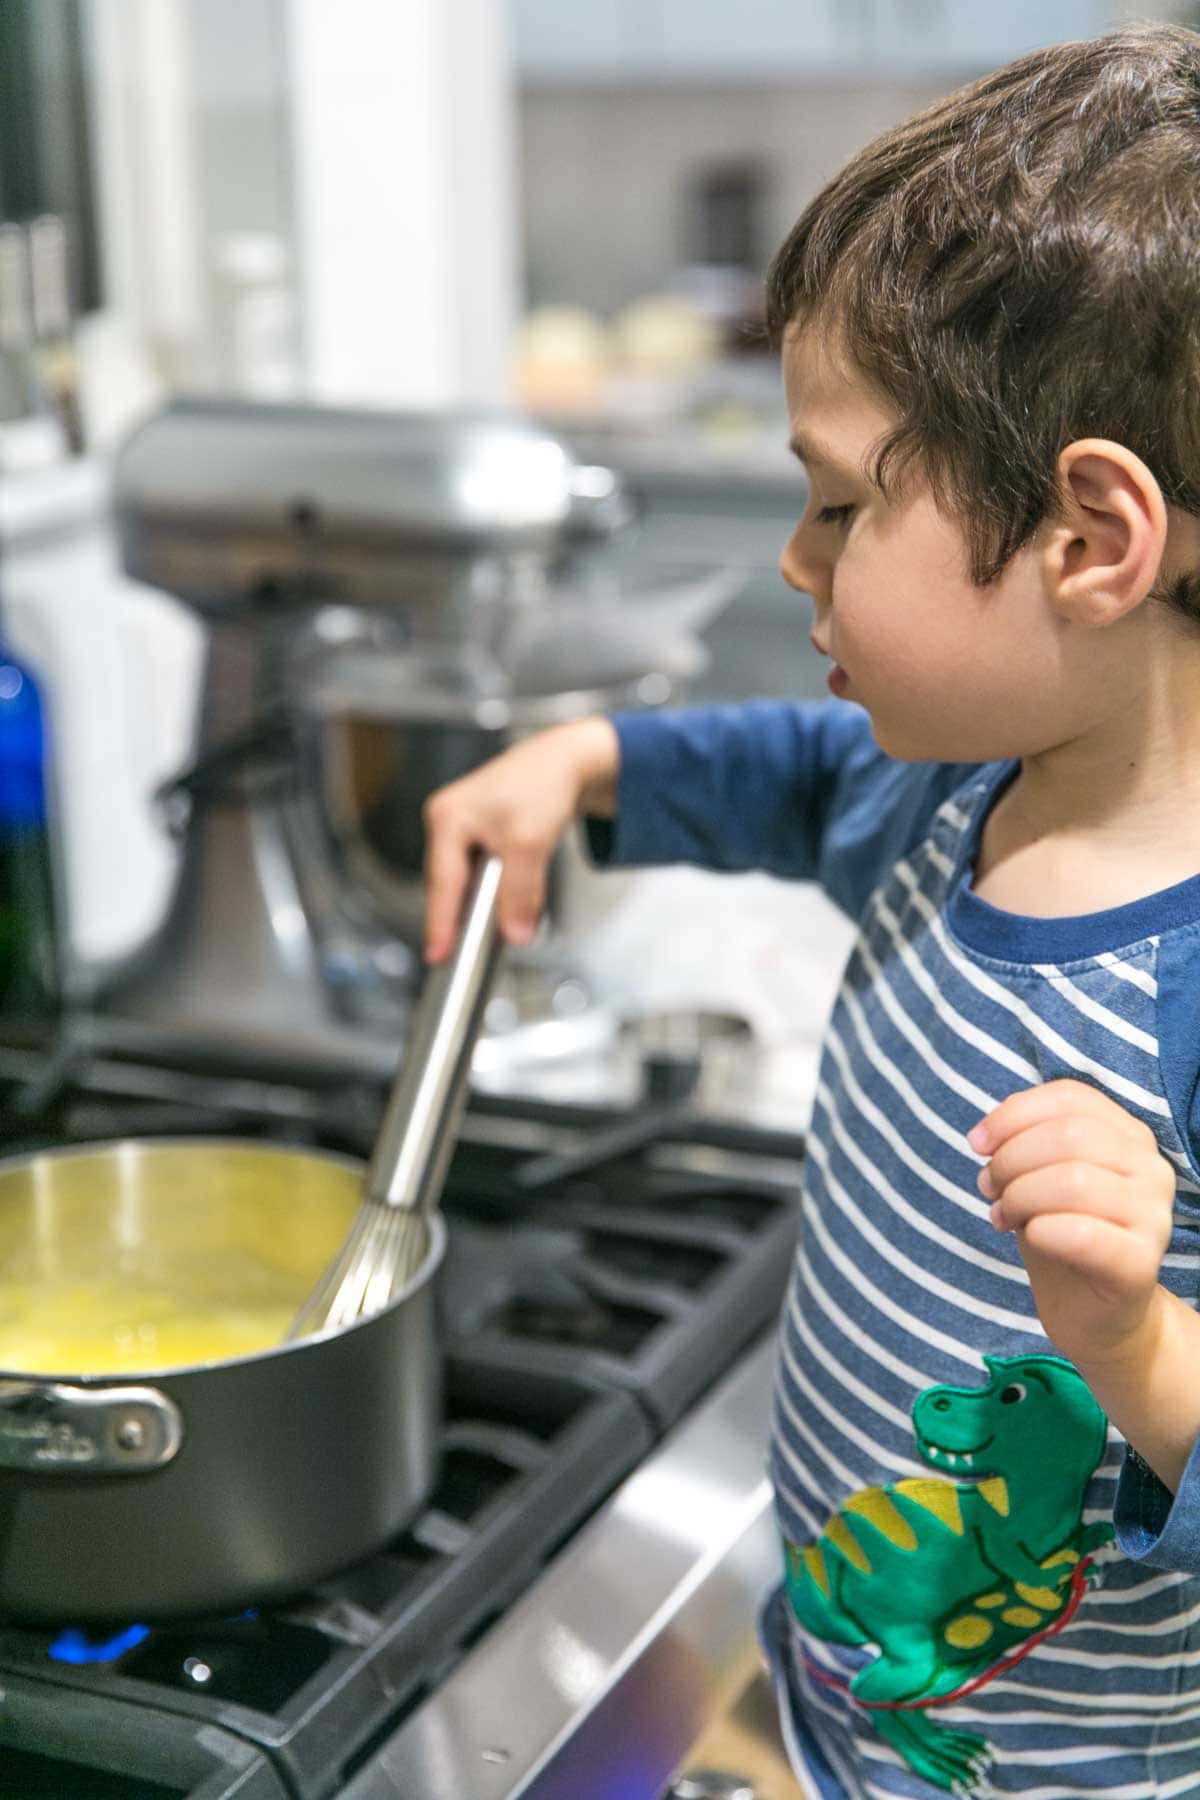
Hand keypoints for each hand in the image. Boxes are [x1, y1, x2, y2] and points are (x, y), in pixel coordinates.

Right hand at [422, 717, 618, 961]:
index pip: (442, 883)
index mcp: (448, 818)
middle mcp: (449, 819)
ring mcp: (465, 824)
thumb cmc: (543, 785)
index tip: (437, 955)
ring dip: (482, 902)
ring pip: (469, 878)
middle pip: (451, 883)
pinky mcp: (485, 829)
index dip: (440, 922)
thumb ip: (520, 892)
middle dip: (462, 916)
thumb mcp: (530, 843)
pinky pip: (484, 870)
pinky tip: (506, 903)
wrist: (570, 759)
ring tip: (487, 932)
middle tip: (461, 955)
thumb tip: (514, 934)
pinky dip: (495, 889)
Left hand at [968, 1079, 1174, 1367]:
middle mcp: (1151, 1168)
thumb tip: (986, 1136)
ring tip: (1001, 1216)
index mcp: (1129, 1136)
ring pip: (1073, 1181)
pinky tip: (1028, 1237)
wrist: (1094, 1314)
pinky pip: (1082, 1233)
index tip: (977, 1142)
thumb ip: (1024, 1143)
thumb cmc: (1063, 1235)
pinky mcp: (1141, 1263)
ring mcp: (1153, 1216)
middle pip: (1069, 1136)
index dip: (1014, 1113)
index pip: (1071, 1097)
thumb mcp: (1038, 1177)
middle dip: (1011, 1158)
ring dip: (1019, 1196)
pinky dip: (1040, 1230)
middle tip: (988, 1188)